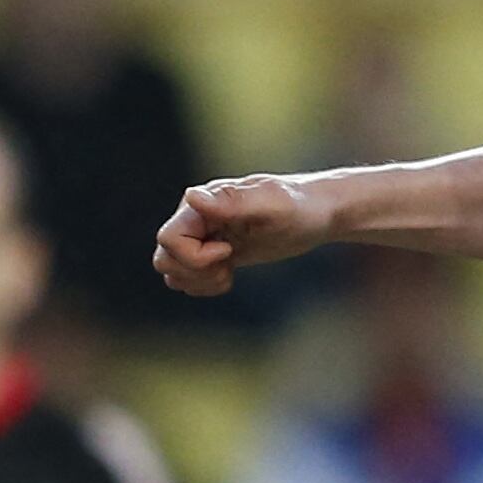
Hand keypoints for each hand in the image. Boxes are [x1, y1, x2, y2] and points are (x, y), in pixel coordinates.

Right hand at [152, 175, 333, 297]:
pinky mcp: (212, 253)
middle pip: (164, 257)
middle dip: (194, 272)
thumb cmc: (300, 206)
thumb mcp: (272, 204)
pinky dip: (203, 286)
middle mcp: (196, 218)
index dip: (194, 256)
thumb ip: (231, 201)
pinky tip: (230, 276)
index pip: (168, 238)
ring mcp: (203, 236)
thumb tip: (191, 196)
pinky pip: (186, 278)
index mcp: (203, 202)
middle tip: (228, 267)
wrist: (318, 214)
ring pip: (171, 270)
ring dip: (197, 282)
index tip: (229, 252)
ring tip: (229, 273)